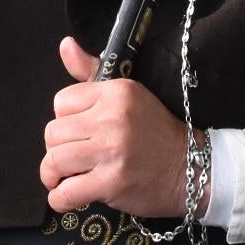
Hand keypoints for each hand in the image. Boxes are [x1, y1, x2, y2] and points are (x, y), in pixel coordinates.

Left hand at [41, 38, 188, 216]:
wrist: (192, 169)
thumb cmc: (156, 134)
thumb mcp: (128, 96)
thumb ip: (91, 72)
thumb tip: (64, 45)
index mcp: (116, 92)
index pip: (61, 103)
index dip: (66, 121)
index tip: (81, 133)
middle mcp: (113, 118)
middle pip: (53, 133)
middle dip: (58, 149)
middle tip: (77, 159)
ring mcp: (112, 151)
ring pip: (54, 161)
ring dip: (55, 175)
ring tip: (69, 178)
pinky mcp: (112, 183)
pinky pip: (65, 193)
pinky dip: (61, 199)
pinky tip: (71, 197)